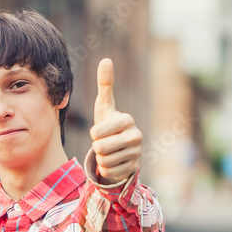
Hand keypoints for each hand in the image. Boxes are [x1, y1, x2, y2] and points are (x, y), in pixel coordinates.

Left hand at [89, 58, 141, 183]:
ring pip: (104, 160)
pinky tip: (113, 161)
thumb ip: (105, 83)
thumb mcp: (104, 106)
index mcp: (128, 120)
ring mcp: (137, 153)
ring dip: (101, 158)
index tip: (100, 131)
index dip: (94, 133)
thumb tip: (106, 60)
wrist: (118, 148)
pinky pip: (110, 171)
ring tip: (108, 151)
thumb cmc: (109, 124)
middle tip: (104, 142)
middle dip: (97, 147)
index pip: (97, 132)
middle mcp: (136, 136)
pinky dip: (107, 168)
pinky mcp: (134, 167)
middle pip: (101, 148)